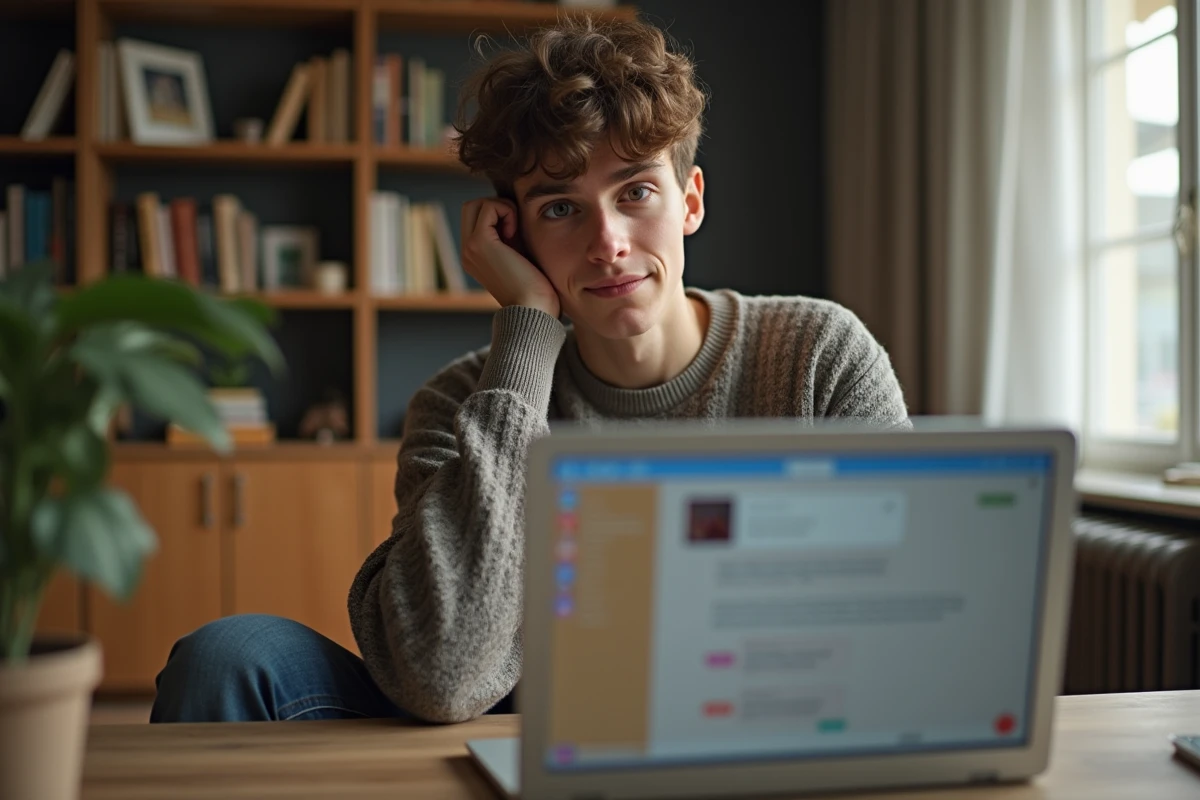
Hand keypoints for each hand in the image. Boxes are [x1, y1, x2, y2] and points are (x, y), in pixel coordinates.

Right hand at [461, 198, 560, 317]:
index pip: (476, 217)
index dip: (499, 215)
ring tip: (515, 231)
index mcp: (475, 256)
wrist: (534, 310)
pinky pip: (489, 206)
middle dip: (497, 207)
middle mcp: (467, 252)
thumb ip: (512, 236)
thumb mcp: (521, 255)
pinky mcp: (479, 243)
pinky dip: (506, 211)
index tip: (517, 235)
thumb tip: (516, 209)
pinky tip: (515, 233)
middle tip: (515, 229)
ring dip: (501, 207)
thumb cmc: (537, 288)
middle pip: (471, 206)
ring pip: (476, 203)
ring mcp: (469, 247)